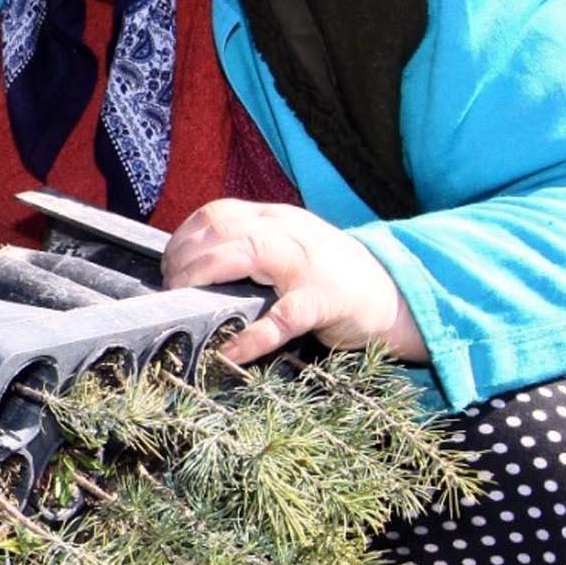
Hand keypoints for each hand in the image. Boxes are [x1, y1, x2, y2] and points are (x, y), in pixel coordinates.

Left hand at [160, 198, 424, 365]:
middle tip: (171, 287)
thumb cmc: (334, 275)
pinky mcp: (322, 302)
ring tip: (184, 302)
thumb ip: (251, 247)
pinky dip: (251, 337)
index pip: (217, 213)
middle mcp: (288, 234)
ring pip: (242, 255)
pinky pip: (280, 318)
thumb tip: (195, 264)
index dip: (184, 237)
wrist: (396, 295)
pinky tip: (229, 352)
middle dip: (184, 258)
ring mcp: (305, 265)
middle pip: (220, 229)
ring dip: (202, 278)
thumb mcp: (291, 246)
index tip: (169, 263)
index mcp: (277, 219)